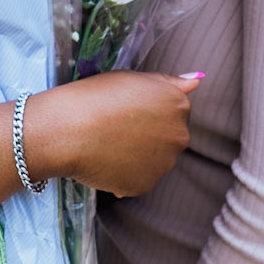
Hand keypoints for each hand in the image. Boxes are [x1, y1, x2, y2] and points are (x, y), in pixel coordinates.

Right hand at [24, 71, 199, 198]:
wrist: (67, 130)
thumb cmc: (95, 95)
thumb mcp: (132, 78)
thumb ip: (168, 82)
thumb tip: (196, 81)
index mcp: (178, 104)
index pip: (173, 109)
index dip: (149, 109)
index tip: (127, 108)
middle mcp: (179, 135)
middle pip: (168, 136)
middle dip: (149, 133)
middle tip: (117, 126)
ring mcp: (164, 164)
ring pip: (155, 159)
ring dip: (138, 154)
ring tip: (109, 143)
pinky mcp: (145, 185)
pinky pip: (138, 178)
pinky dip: (124, 172)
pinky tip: (105, 160)